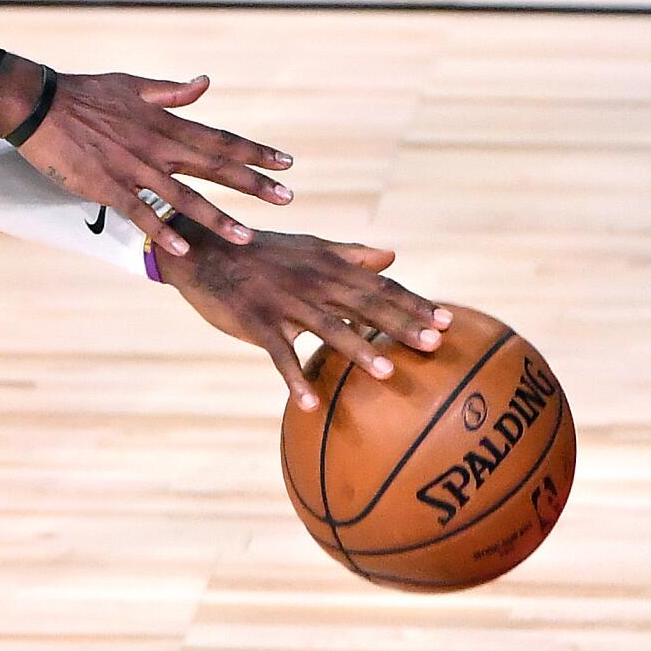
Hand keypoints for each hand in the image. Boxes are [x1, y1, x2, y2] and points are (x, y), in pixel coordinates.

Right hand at [8, 70, 292, 252]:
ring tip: (247, 236)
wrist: (39, 105)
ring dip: (217, 217)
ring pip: (184, 196)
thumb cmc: (84, 92)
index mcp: (164, 123)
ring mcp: (133, 168)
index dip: (254, 152)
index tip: (286, 163)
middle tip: (287, 198)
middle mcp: (157, 146)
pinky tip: (183, 249)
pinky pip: (140, 212)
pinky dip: (162, 230)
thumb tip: (205, 83)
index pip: (219, 139)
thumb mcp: (133, 84)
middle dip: (253, 184)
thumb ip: (171, 91)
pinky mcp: (107, 186)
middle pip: (214, 167)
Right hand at [156, 221, 452, 410]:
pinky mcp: (255, 320)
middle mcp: (311, 281)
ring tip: (386, 373)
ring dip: (357, 350)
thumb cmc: (259, 252)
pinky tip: (308, 403)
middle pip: (363, 304)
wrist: (202, 249)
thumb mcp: (306, 247)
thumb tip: (392, 256)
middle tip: (435, 345)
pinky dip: (292, 377)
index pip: (378, 285)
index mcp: (326, 265)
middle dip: (400, 325)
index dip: (413, 302)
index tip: (448, 320)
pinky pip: (278, 353)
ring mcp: (283, 301)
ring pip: (326, 327)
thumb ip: (349, 254)